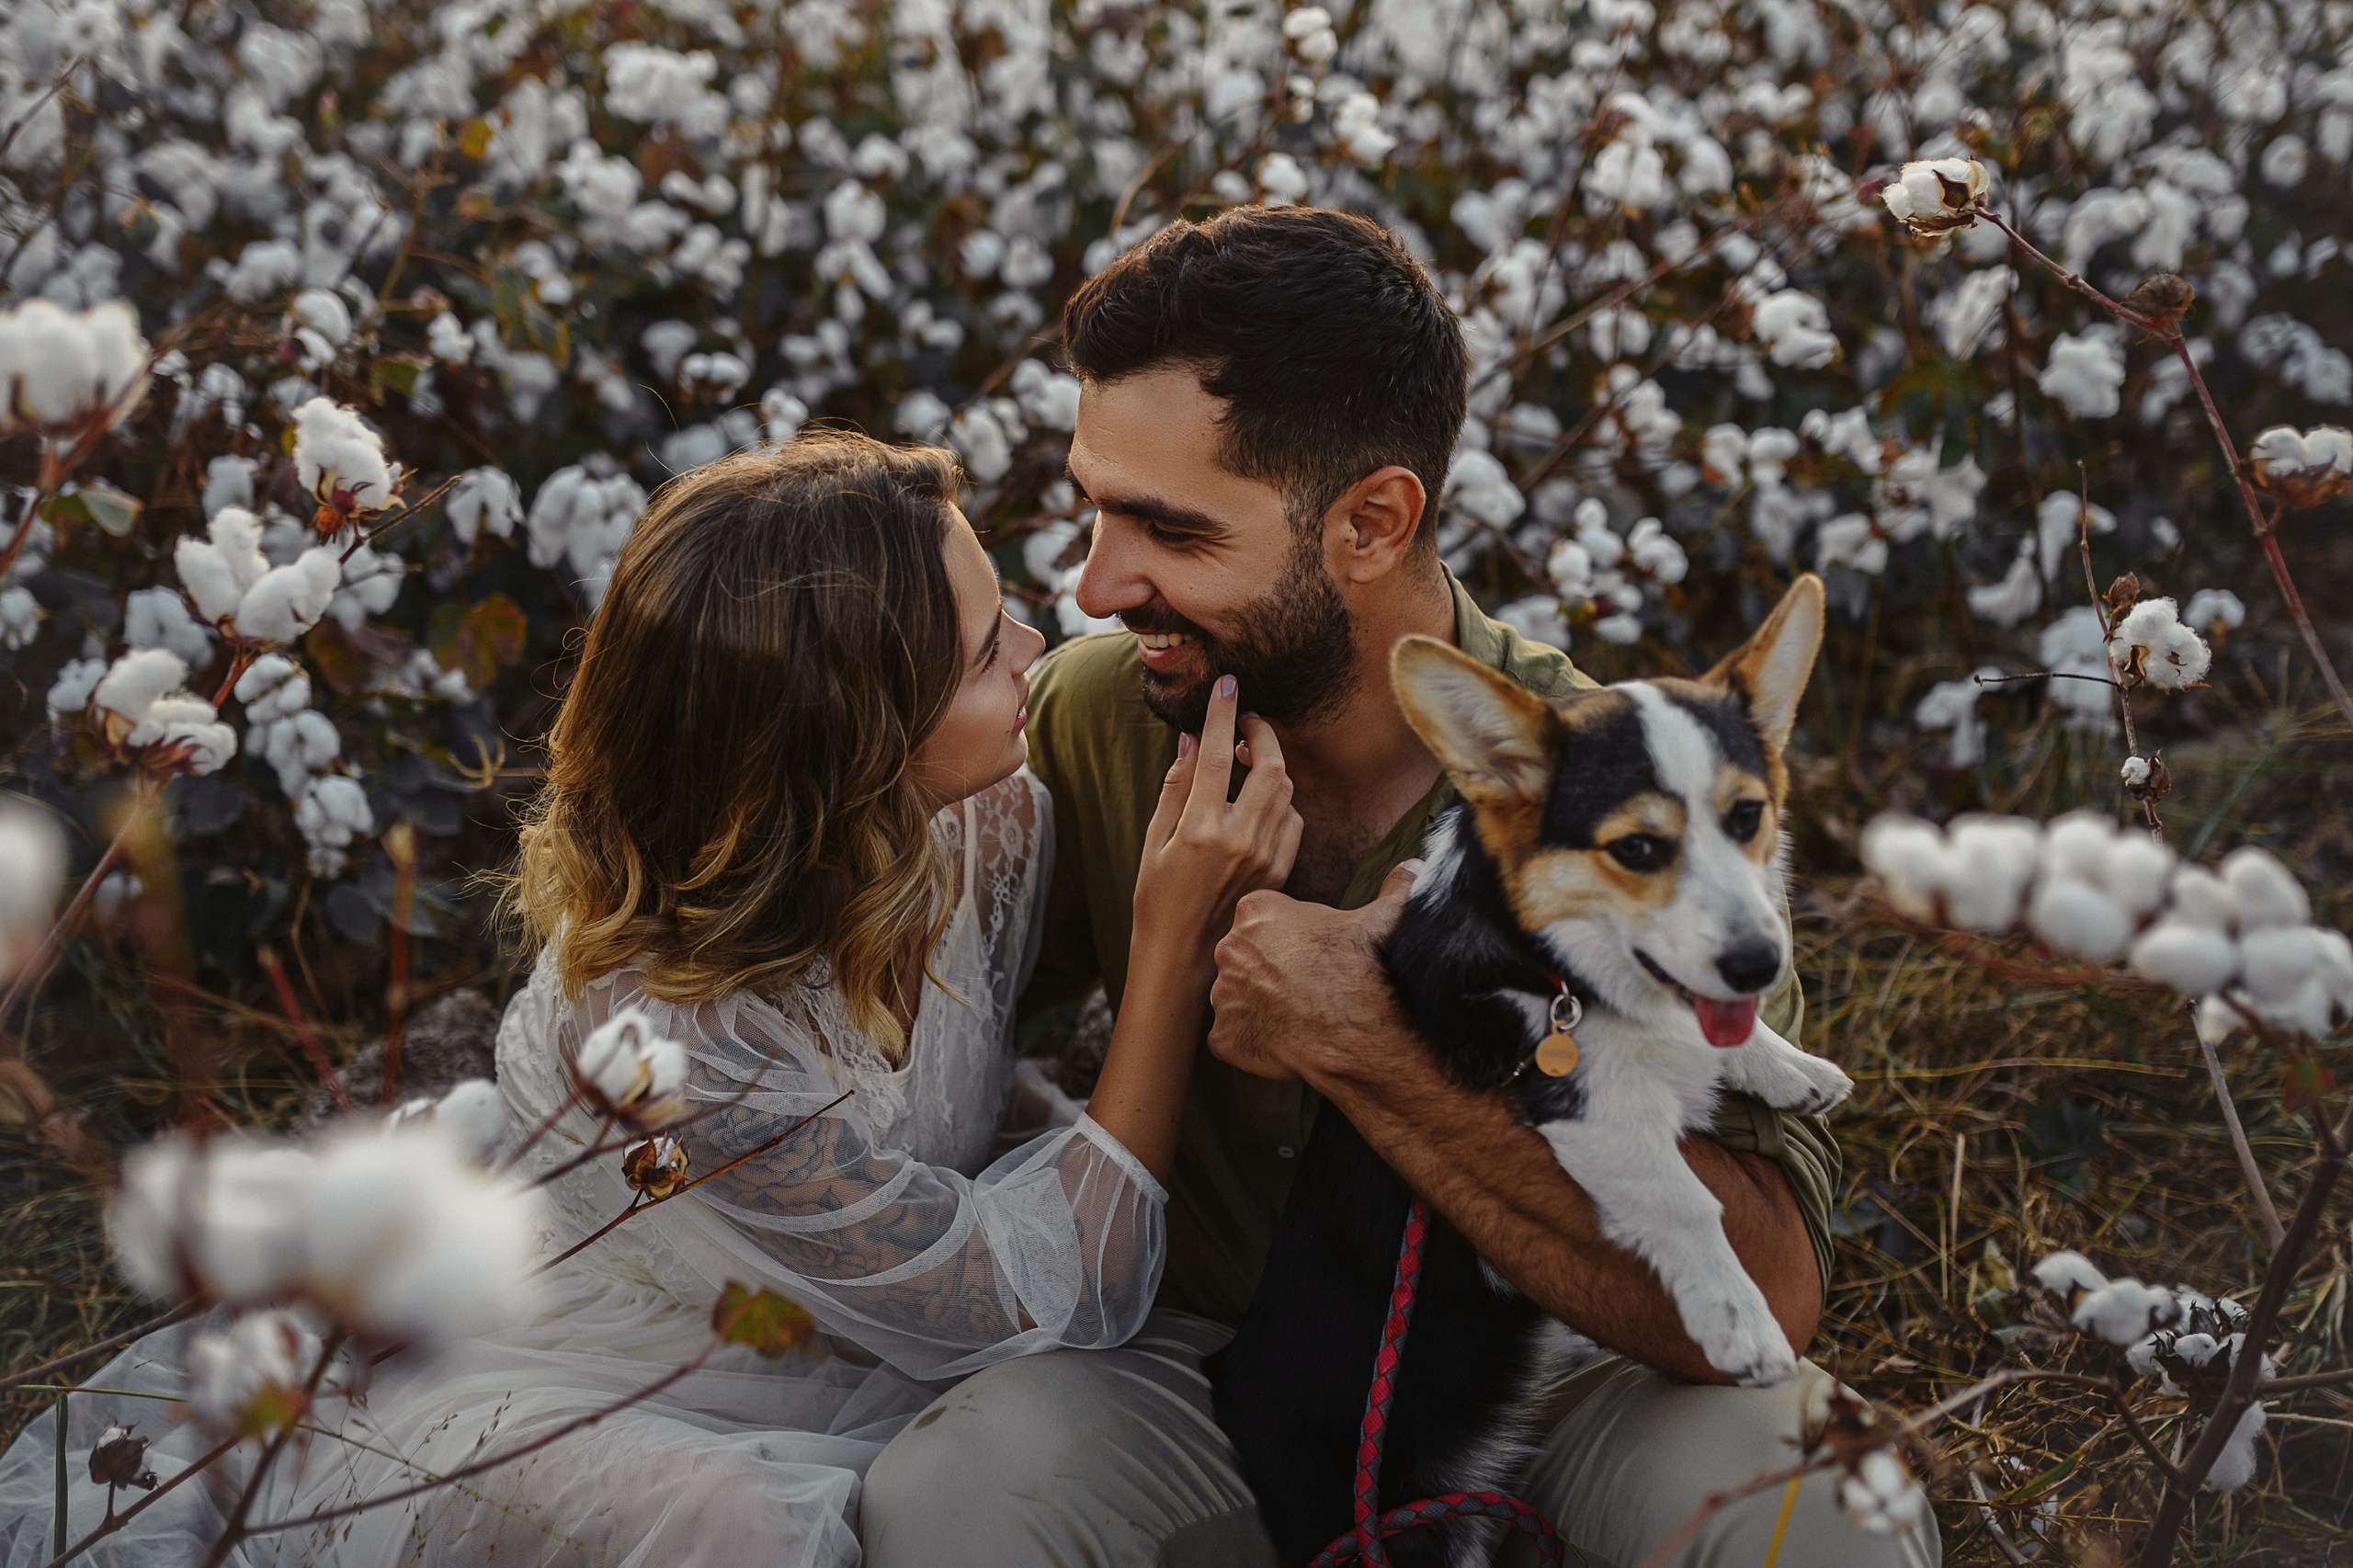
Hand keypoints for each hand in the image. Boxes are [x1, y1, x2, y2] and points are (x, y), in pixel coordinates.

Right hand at [1130, 674, 1304, 990]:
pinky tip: (1259, 801)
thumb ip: (1176, 788)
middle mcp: (1239, 840)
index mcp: (1200, 829)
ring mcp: (1265, 857)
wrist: (1183, 956)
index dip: (1223, 712)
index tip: (1227, 683)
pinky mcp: (1280, 871)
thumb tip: (1191, 741)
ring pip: (1285, 789)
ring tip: (1245, 758)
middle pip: (1269, 766)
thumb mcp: (1153, 841)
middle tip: (1246, 719)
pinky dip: (1280, 799)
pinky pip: (1293, 820)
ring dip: (1270, 764)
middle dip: (1262, 733)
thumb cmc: (1157, 899)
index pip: (1217, 754)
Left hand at [1207, 859, 1421, 1084]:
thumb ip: (1393, 888)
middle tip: (1304, 986)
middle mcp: (1229, 948)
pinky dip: (1251, 1040)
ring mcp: (1222, 994)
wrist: (1359, 1032)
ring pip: (1236, 996)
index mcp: (1256, 910)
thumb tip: (1415, 867)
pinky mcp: (1222, 1035)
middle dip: (1268, 970)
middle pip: (1244, 957)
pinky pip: (1232, 1036)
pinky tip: (1282, 1040)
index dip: (1288, 939)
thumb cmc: (1365, 970)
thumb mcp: (1382, 919)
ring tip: (1295, 1014)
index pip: (1262, 921)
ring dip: (1258, 1004)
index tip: (1312, 955)